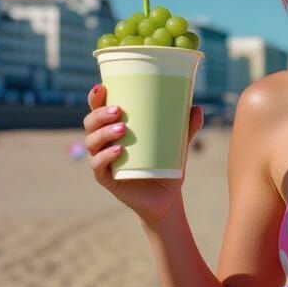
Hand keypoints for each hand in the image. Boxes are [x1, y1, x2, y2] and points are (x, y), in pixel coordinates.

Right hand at [83, 83, 203, 225]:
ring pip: (92, 143)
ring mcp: (103, 161)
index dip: (95, 99)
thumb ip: (187, 127)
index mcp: (115, 130)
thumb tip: (197, 108)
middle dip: (100, 114)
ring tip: (122, 129)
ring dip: (103, 133)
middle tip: (118, 111)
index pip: (98, 110)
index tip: (101, 88)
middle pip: (90, 124)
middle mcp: (104, 144)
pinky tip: (119, 151)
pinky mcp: (107, 179)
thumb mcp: (178, 144)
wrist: (166, 198)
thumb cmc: (166, 165)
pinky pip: (98, 166)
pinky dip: (106, 157)